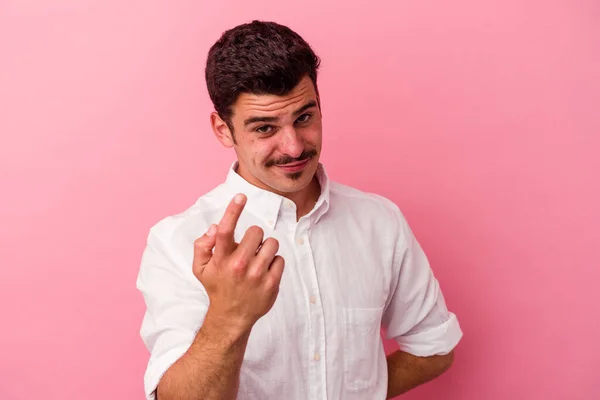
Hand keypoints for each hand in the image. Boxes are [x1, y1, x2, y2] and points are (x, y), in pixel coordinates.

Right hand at [192, 193, 284, 334]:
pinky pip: (280, 259)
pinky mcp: (271, 284)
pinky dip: (274, 263)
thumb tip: (214, 227)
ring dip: (266, 248)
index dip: (233, 210)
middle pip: (255, 231)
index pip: (225, 230)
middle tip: (249, 249)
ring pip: (272, 243)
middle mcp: (239, 266)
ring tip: (257, 259)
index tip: (241, 196)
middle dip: (254, 237)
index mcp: (221, 259)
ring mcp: (257, 276)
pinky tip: (264, 272)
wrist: (231, 316)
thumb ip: (202, 245)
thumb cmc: (217, 286)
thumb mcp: (200, 268)